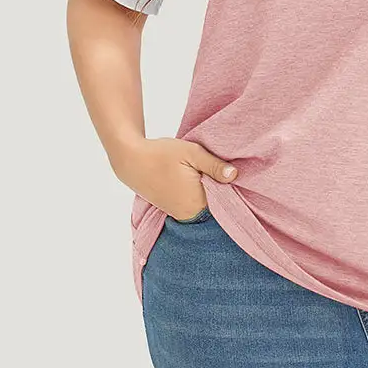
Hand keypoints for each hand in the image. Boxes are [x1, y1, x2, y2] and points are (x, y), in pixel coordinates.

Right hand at [111, 136, 238, 220]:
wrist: (132, 160)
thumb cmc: (162, 155)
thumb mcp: (192, 153)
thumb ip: (214, 166)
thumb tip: (235, 175)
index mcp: (197, 203)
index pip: (225, 200)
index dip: (230, 186)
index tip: (231, 171)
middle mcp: (189, 214)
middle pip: (215, 203)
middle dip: (219, 187)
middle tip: (219, 167)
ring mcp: (180, 213)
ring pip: (204, 203)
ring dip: (207, 189)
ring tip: (204, 171)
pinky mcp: (173, 209)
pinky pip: (193, 203)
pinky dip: (197, 192)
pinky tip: (195, 178)